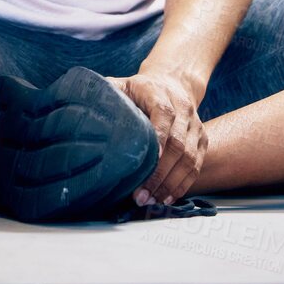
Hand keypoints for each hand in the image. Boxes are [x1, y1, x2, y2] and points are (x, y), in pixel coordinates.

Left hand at [104, 69, 207, 206]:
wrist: (174, 83)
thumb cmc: (140, 89)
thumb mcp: (121, 84)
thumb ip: (106, 93)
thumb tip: (82, 105)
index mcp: (159, 93)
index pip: (164, 114)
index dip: (159, 137)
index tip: (150, 158)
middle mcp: (183, 109)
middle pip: (178, 143)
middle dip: (160, 173)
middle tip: (141, 194)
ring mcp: (194, 126)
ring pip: (189, 158)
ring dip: (171, 183)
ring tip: (152, 200)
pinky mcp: (201, 140)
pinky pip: (196, 166)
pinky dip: (182, 184)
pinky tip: (167, 197)